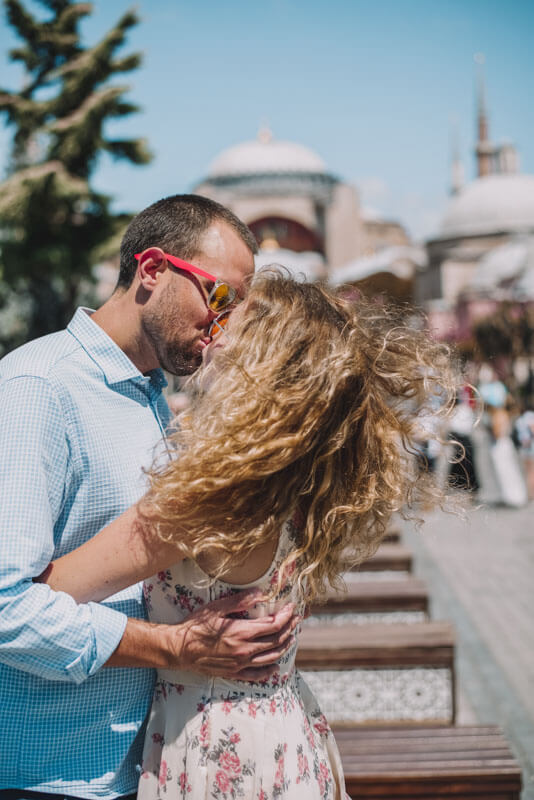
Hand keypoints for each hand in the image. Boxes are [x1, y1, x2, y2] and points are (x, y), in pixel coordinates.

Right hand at [165, 589, 297, 681]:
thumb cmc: (195, 626)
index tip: (291, 607)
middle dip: (289, 629)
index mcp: (242, 632)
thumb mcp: (216, 608)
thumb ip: (239, 601)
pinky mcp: (233, 673)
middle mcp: (245, 650)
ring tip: (291, 638)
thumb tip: (260, 592)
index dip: (286, 616)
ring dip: (284, 647)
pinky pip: (256, 675)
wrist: (178, 649)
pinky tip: (275, 667)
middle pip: (276, 641)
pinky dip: (269, 671)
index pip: (273, 625)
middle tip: (297, 619)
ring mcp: (240, 664)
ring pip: (270, 658)